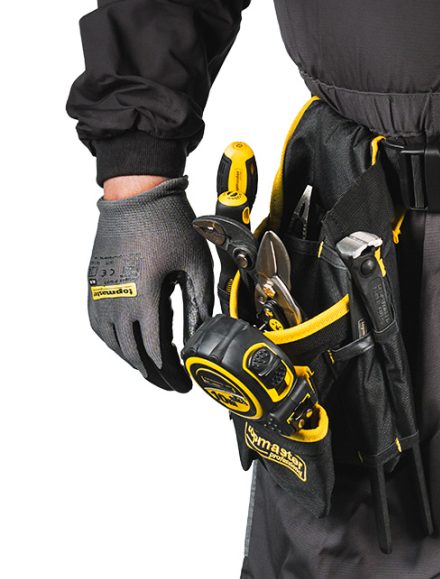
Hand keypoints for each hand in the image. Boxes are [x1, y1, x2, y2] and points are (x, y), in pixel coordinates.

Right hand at [88, 176, 213, 390]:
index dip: (170, 371)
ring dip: (131, 360)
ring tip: (152, 370)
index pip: (154, 348)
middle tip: (172, 384)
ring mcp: (101, 291)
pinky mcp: (95, 283)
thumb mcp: (197, 265)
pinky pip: (97, 323)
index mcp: (143, 295)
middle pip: (131, 352)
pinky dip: (111, 341)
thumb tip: (205, 334)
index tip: (185, 382)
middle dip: (154, 373)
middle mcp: (116, 297)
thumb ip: (201, 303)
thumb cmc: (168, 224)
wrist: (137, 194)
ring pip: (110, 342)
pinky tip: (125, 346)